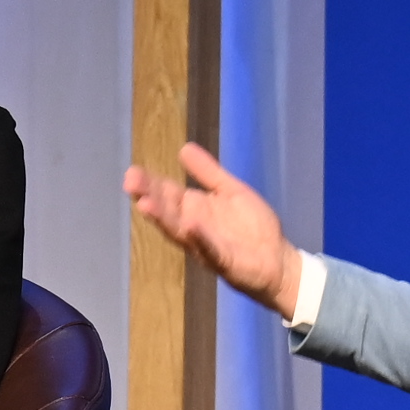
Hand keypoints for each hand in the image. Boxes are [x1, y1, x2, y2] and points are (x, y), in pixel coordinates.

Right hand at [124, 144, 297, 301]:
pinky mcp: (225, 261)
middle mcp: (193, 227)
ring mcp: (206, 246)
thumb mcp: (230, 191)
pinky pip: (210, 250)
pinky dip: (200, 239)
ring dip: (163, 219)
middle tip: (130, 182)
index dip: (150, 184)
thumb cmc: (253, 227)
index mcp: (194, 209)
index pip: (167, 194)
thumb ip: (207, 173)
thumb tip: (183, 147)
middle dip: (148, 197)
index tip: (132, 172)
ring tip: (146, 204)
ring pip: (180, 231)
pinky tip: (191, 226)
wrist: (279, 260)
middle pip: (167, 210)